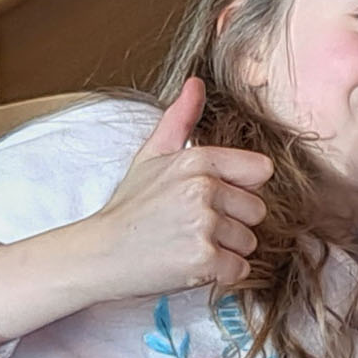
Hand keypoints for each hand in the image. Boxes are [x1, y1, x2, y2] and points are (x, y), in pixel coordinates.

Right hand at [79, 78, 270, 297]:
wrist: (97, 254)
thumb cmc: (129, 207)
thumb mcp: (152, 156)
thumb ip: (180, 119)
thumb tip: (197, 82)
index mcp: (197, 160)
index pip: (261, 171)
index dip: (240, 189)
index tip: (211, 199)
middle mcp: (203, 189)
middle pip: (257, 211)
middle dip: (232, 223)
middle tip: (192, 227)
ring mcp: (203, 225)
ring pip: (249, 242)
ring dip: (225, 250)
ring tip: (186, 244)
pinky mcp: (203, 260)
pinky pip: (239, 269)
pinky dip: (219, 274)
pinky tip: (188, 264)